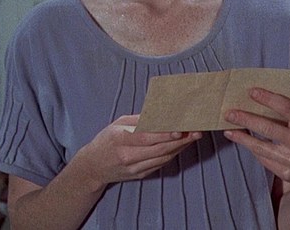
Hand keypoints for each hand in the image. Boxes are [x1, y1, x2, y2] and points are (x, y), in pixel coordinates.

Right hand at [76, 115, 201, 188]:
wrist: (92, 167)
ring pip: (162, 157)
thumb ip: (140, 120)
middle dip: (180, 140)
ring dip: (180, 147)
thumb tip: (162, 113)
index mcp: (119, 138)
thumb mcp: (118, 124)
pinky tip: (181, 146)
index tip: (180, 129)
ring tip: (193, 136)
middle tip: (196, 131)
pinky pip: (160, 164)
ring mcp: (133, 168)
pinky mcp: (139, 175)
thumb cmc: (107, 140)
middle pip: (158, 148)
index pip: (146, 137)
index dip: (164, 134)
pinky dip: (172, 154)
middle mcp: (126, 155)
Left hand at [223, 89, 289, 197]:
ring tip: (229, 129)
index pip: (286, 107)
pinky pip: (263, 158)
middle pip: (268, 128)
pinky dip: (251, 148)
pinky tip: (242, 140)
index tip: (252, 91)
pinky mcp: (285, 172)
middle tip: (230, 112)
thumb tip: (282, 88)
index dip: (268, 98)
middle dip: (246, 118)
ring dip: (242, 137)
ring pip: (260, 146)